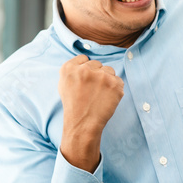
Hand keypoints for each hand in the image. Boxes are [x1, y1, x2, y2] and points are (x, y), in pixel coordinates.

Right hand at [58, 54, 124, 171]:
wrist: (83, 124)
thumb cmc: (73, 106)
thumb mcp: (64, 85)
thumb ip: (73, 70)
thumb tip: (85, 60)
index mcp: (69, 68)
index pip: (84, 58)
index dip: (86, 69)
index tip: (85, 80)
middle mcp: (85, 69)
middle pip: (97, 64)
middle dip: (96, 74)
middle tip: (92, 91)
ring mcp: (101, 76)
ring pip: (109, 70)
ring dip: (107, 80)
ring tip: (99, 95)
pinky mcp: (114, 83)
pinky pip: (118, 80)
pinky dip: (115, 89)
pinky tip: (107, 98)